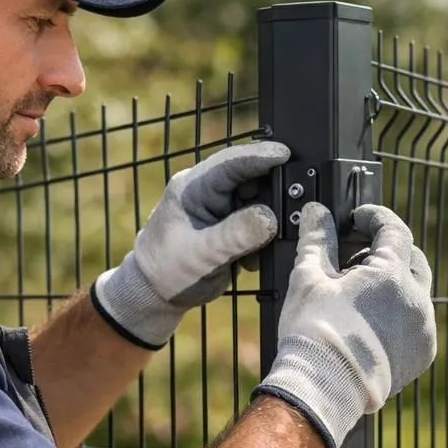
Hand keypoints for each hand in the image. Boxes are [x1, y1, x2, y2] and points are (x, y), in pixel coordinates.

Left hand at [91, 140, 288, 348]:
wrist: (158, 293)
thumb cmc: (168, 271)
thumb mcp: (203, 254)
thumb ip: (236, 234)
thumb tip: (271, 217)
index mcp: (193, 188)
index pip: (231, 163)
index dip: (260, 156)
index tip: (286, 155)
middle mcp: (208, 191)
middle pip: (251, 178)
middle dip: (272, 193)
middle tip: (289, 209)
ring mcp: (220, 207)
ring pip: (258, 200)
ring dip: (268, 221)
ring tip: (262, 246)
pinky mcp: (229, 224)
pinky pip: (256, 220)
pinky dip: (262, 237)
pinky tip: (252, 258)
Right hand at [251, 201, 437, 447]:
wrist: (325, 390)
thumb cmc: (314, 333)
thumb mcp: (308, 278)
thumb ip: (317, 238)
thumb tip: (317, 211)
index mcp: (392, 274)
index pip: (394, 228)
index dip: (374, 217)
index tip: (358, 218)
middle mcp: (417, 299)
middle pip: (412, 258)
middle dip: (387, 250)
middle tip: (356, 256)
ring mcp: (424, 328)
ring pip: (416, 292)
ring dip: (394, 284)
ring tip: (359, 293)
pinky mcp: (423, 353)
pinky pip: (417, 322)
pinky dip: (399, 314)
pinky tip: (370, 322)